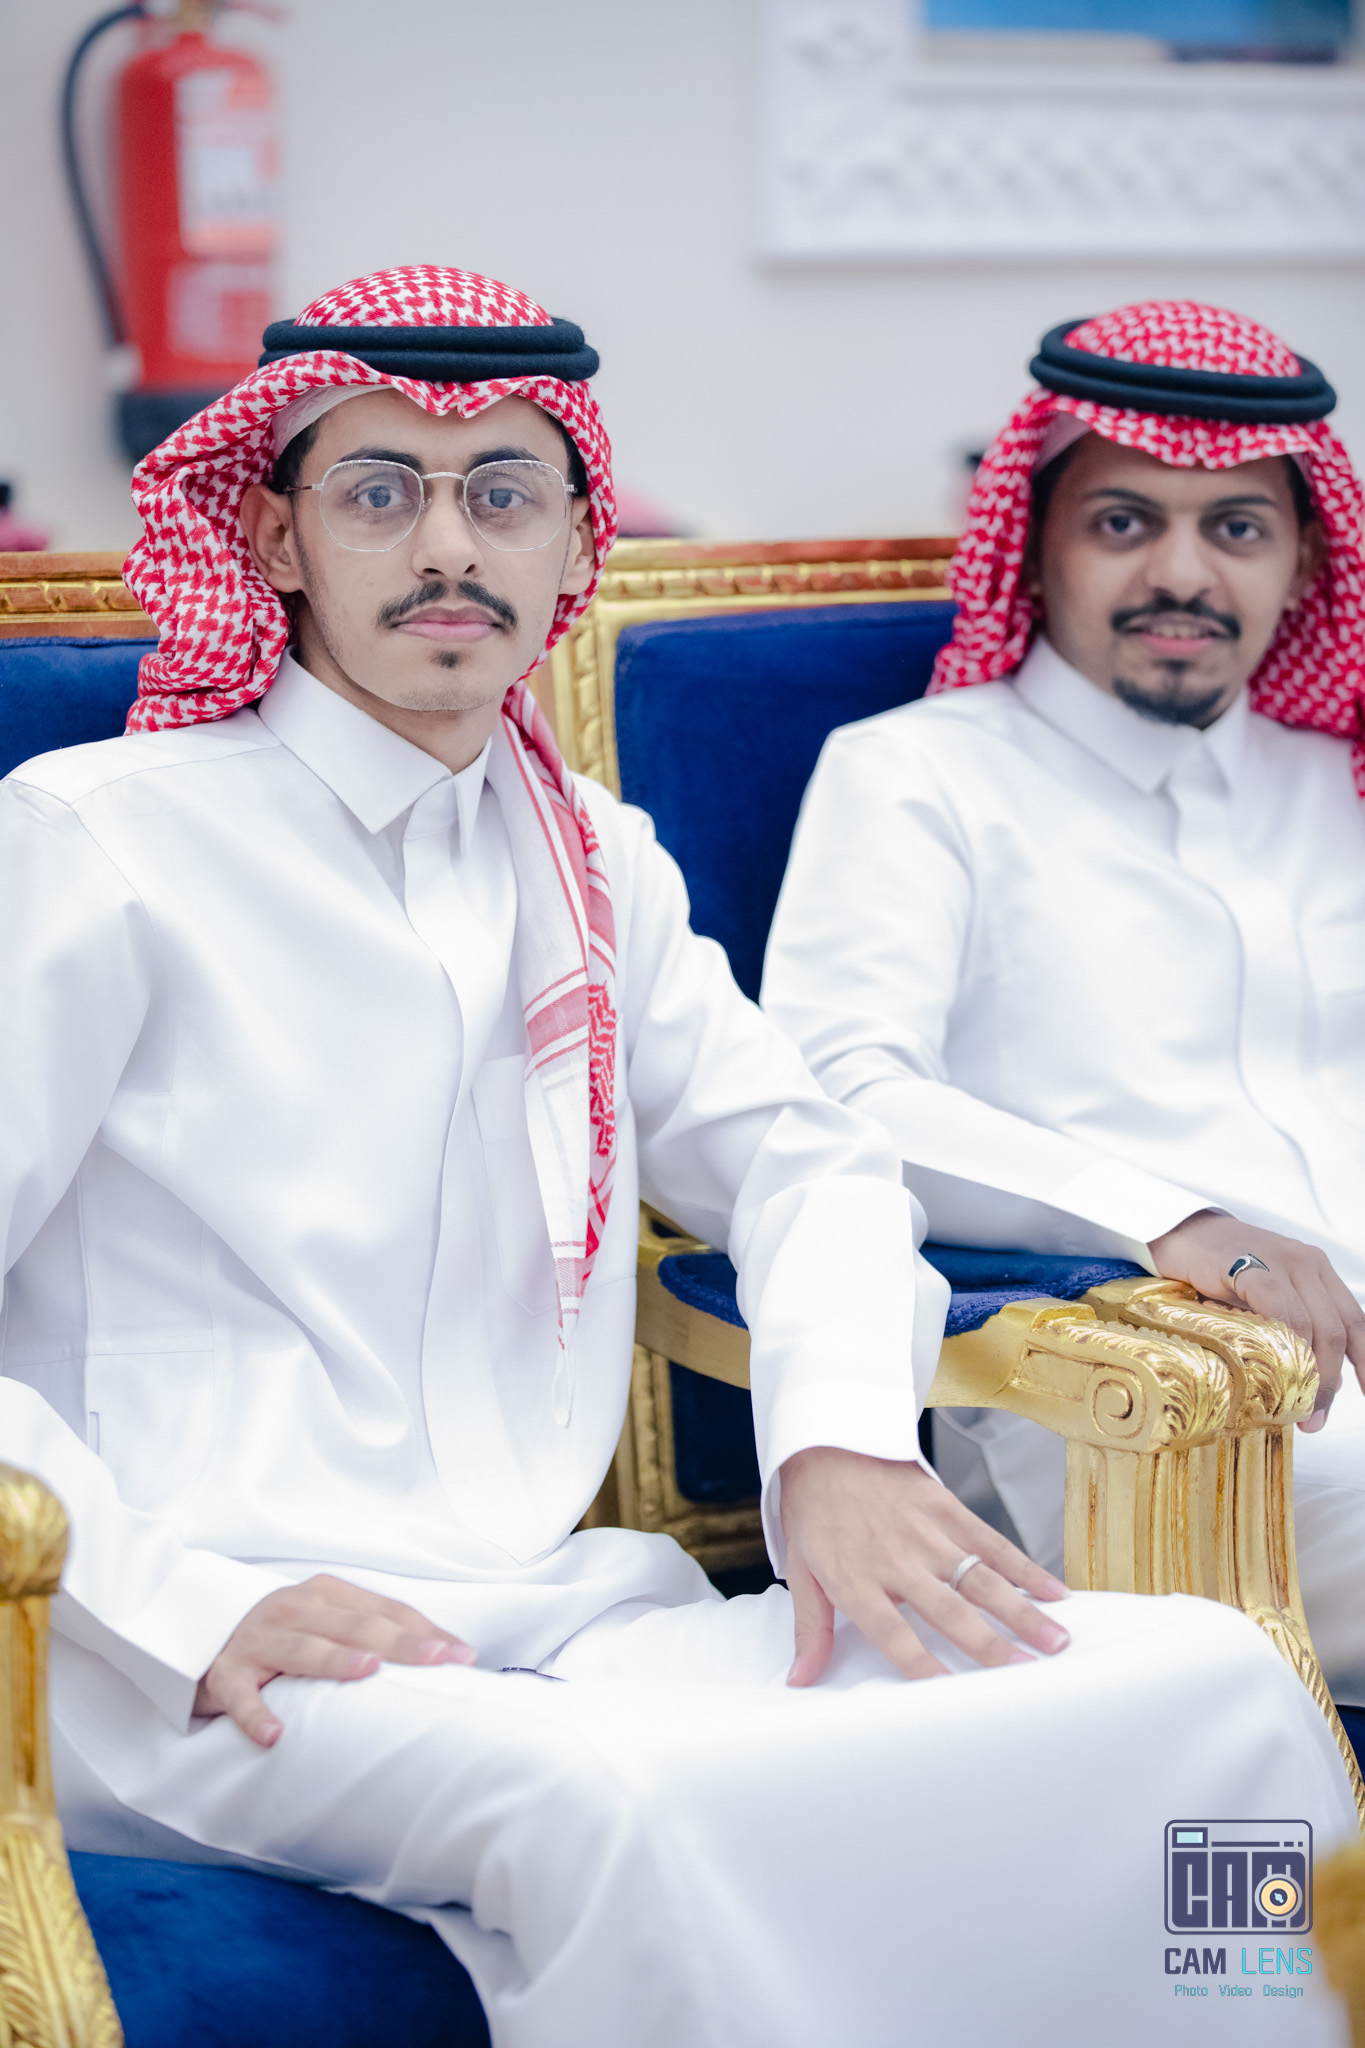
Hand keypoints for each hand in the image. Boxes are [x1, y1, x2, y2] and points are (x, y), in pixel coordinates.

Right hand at [194, 1574, 474, 1746]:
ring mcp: (258, 1638)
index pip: (385, 1610)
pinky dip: (255, 1714)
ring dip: (337, 1660)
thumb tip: (441, 1660)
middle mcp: (294, 1608)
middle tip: (438, 1661)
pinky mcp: (225, 1672)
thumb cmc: (283, 1638)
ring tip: (369, 1672)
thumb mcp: (326, 1625)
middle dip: (400, 1643)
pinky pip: (239, 1695)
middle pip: (355, 1625)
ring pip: (303, 1647)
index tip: (463, 1655)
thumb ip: (372, 1636)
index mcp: (326, 1595)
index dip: (425, 1631)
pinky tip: (274, 1735)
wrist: (202, 1638)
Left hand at [778, 1446, 1068, 1686]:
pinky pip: (990, 1540)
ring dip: (1021, 1610)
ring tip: (1056, 1640)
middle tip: (1028, 1672)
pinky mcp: (944, 1505)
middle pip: (949, 1610)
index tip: (955, 1695)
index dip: (923, 1666)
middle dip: (991, 1645)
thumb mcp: (800, 1571)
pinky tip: (1052, 1590)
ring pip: (980, 1578)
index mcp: (856, 1579)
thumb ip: (810, 1630)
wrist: (825, 1442)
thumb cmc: (814, 1512)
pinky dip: (1023, 1566)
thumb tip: (801, 1680)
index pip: (893, 1634)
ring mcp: (924, 1531)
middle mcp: (895, 1558)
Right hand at [1148, 1210, 1364, 1430]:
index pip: (1356, 1321)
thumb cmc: (1220, 1268)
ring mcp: (1283, 1262)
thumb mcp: (1267, 1293)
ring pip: (1315, 1325)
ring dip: (1312, 1374)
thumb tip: (1315, 1380)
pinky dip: (1285, 1343)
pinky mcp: (1252, 1265)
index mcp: (1318, 1271)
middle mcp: (1309, 1263)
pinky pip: (1280, 1309)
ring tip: (1297, 1409)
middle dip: (1333, 1381)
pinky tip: (1276, 1367)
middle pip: (1339, 1329)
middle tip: (1315, 1418)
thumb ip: (1291, 1324)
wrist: (1181, 1232)